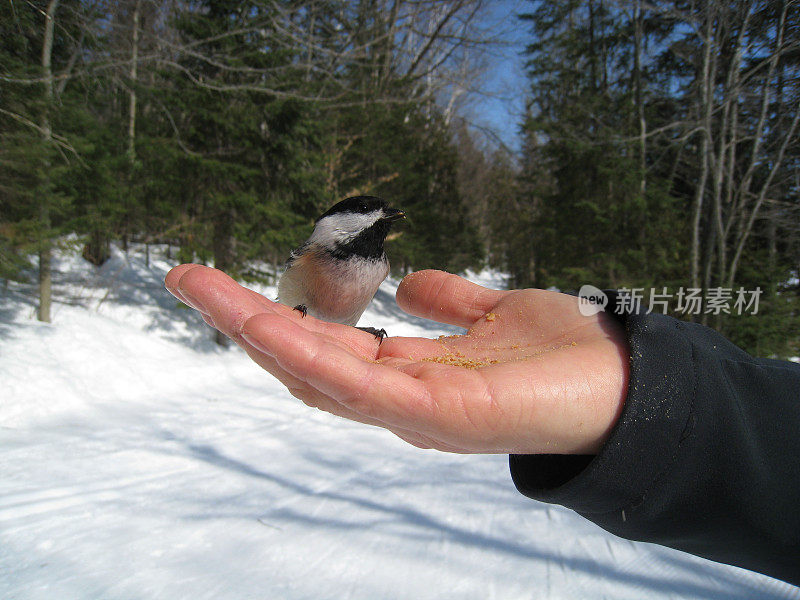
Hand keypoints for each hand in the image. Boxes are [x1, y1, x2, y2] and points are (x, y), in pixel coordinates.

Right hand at [165, 265, 628, 454]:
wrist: (626, 382)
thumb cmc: (564, 355)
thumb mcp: (493, 315)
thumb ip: (449, 304)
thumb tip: (408, 282)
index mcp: (409, 375)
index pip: (327, 349)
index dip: (276, 318)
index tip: (231, 285)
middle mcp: (399, 401)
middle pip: (304, 363)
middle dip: (243, 322)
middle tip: (188, 280)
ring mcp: (412, 413)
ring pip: (314, 375)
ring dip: (256, 333)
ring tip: (204, 292)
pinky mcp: (435, 415)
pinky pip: (357, 385)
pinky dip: (306, 354)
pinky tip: (265, 323)